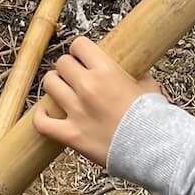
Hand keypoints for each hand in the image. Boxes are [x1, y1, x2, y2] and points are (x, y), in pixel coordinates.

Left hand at [33, 36, 161, 165]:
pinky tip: (46, 114)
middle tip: (75, 75)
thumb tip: (134, 71)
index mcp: (106, 71)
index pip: (79, 45)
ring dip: (55, 85)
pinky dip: (41, 117)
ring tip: (62, 90)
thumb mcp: (149, 87)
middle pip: (62, 63)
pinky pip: (43, 123)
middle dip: (68, 67)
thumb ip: (137, 75)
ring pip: (50, 85)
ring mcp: (76, 111)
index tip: (83, 56)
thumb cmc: (153, 118)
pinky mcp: (70, 134)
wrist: (152, 149)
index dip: (80, 50)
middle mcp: (87, 87)